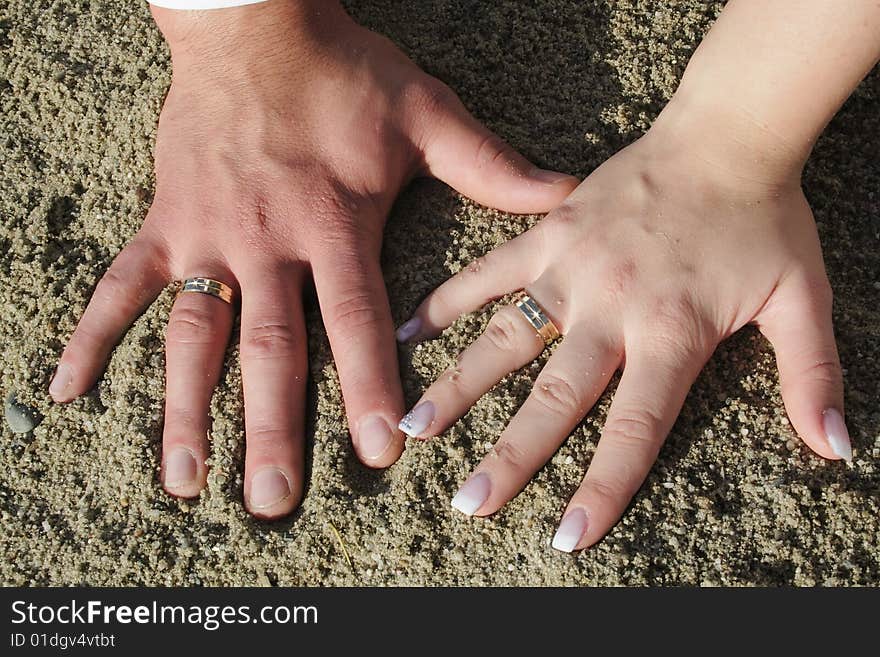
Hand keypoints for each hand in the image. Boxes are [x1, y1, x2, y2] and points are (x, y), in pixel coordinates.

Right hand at [48, 0, 576, 517]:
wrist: (253, 24)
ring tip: (187, 482)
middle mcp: (265, 240)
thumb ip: (492, 167)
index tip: (380, 452)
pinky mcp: (163, 224)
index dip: (369, 386)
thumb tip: (567, 194)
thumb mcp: (426, 114)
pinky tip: (66, 392)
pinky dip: (92, 337)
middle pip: (270, 348)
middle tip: (274, 501)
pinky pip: (119, 287)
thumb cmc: (343, 74)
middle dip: (273, 428)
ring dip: (186, 411)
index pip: (356, 319)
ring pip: (192, 336)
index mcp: (333, 222)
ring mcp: (206, 237)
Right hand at [396, 98, 850, 550]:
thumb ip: (813, 376)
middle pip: (554, 398)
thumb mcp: (803, 299)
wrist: (723, 136)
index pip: (633, 428)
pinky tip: (408, 330)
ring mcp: (570, 269)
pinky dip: (446, 301)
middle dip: (509, 456)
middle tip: (468, 503)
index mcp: (672, 333)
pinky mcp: (547, 234)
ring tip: (416, 430)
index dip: (601, 488)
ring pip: (505, 339)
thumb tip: (834, 447)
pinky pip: (488, 272)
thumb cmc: (762, 220)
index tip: (564, 539)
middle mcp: (611, 309)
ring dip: (459, 388)